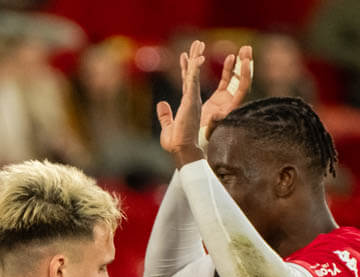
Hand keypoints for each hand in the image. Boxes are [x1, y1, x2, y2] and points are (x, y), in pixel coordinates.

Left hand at [157, 40, 205, 159]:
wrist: (182, 151)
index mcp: (187, 105)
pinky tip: (196, 58)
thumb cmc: (176, 143)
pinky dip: (194, 70)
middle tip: (197, 42)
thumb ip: (165, 115)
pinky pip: (193, 82)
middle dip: (195, 57)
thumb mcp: (167, 127)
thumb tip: (161, 104)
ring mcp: (192, 100)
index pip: (187, 82)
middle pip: (192, 74)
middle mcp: (191, 100)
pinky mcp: (191, 102)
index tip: (184, 55)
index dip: (186, 68)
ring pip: (194, 74)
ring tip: (199, 43)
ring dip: (196, 58)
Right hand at [201, 45, 252, 133]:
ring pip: (236, 77)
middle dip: (246, 63)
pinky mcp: (220, 98)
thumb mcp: (210, 130)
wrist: (201, 144)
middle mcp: (233, 101)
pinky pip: (226, 80)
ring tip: (244, 48)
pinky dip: (228, 69)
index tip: (245, 60)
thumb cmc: (205, 139)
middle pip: (244, 79)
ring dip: (240, 63)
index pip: (243, 87)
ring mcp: (228, 98)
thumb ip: (214, 122)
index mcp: (233, 107)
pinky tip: (230, 57)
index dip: (245, 74)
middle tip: (247, 48)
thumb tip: (217, 114)